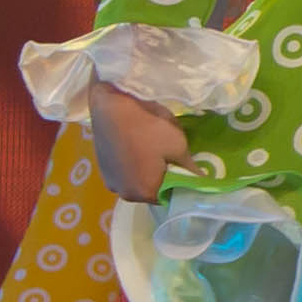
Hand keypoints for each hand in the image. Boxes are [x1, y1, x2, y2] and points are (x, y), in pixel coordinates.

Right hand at [86, 82, 191, 203]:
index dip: (182, 183)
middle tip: (172, 155)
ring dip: (149, 170)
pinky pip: (126, 172)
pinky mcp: (102, 168)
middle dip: (165, 176)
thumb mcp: (178, 145)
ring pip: (139, 181)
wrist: (112, 105)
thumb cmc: (148, 127)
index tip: (188, 168)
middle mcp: (124, 193)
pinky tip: (138, 146)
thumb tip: (200, 179)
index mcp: (144, 193)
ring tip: (154, 148)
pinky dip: (135, 164)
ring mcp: (111, 181)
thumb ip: (190, 168)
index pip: (171, 196)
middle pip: (153, 191)